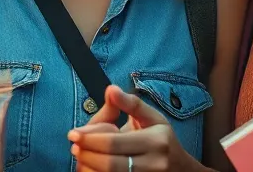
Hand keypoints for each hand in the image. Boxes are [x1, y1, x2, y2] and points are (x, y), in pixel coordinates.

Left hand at [69, 85, 198, 171]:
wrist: (179, 169)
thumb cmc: (162, 140)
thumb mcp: (152, 117)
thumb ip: (130, 104)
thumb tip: (110, 89)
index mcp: (156, 141)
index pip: (114, 143)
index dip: (90, 139)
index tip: (73, 133)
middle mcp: (153, 164)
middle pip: (109, 164)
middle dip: (87, 154)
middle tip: (74, 146)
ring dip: (88, 167)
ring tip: (80, 156)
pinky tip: (90, 167)